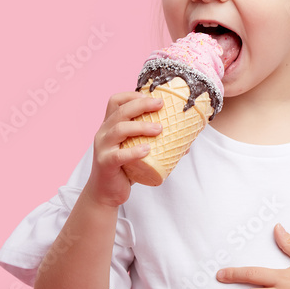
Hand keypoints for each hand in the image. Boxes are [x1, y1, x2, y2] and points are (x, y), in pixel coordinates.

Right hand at [85, 90, 163, 207]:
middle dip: (141, 104)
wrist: (106, 193)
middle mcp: (104, 133)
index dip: (132, 95)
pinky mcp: (105, 163)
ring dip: (141, 126)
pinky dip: (134, 151)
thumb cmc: (124, 169)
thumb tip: (186, 145)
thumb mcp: (136, 151)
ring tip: (159, 129)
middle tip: (160, 104)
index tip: (151, 96)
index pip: (116, 101)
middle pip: (120, 111)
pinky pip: (118, 155)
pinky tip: (147, 150)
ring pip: (119, 129)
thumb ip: (155, 145)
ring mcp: (103, 148)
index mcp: (110, 126)